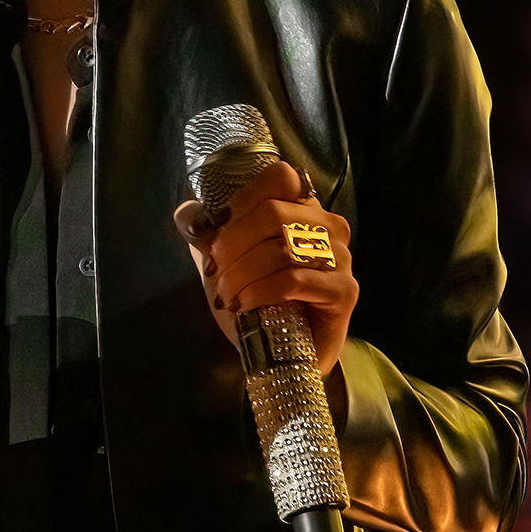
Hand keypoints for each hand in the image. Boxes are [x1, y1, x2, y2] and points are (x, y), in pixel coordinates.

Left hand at [171, 161, 356, 376]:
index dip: (242, 199)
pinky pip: (294, 281)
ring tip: (226, 295)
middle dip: (233, 244)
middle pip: (273, 212)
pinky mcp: (343, 292)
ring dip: (242, 273)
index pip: (280, 177)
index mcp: (303, 209)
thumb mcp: (227, 263)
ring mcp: (341, 258)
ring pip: (281, 249)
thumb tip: (186, 212)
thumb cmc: (259, 302)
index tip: (218, 229)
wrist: (285, 354)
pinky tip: (245, 305)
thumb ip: (210, 233)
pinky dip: (261, 291)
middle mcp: (329, 227)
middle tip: (215, 271)